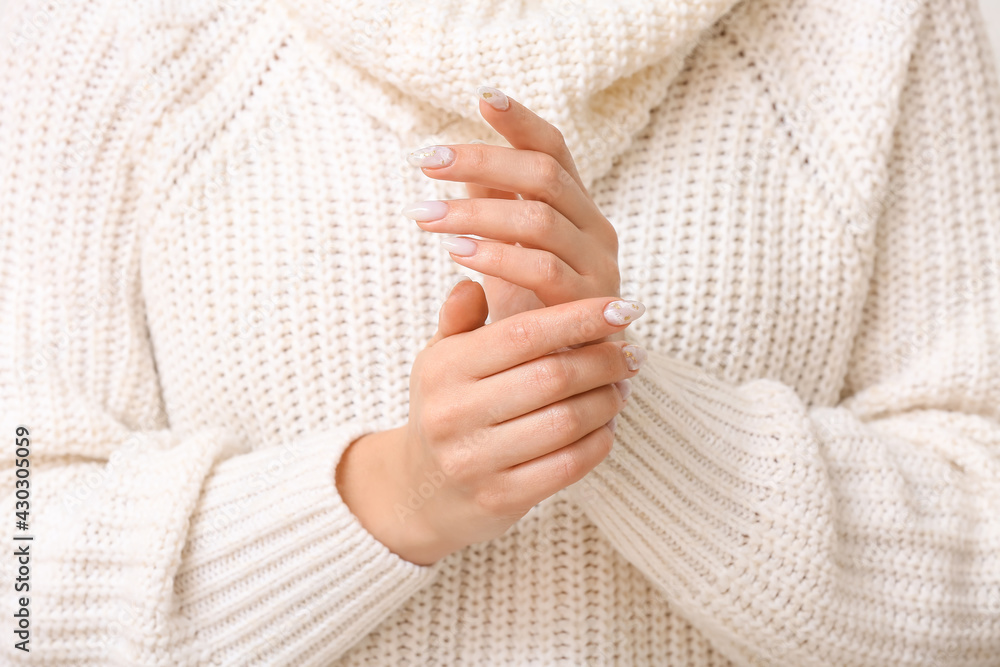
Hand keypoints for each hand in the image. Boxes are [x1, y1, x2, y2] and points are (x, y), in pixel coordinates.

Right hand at [335, 279, 646, 565]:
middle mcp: (454, 413)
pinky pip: (568, 465)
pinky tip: (606, 426)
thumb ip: (460, 318)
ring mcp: (475, 459)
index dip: (579, 317)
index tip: (622, 307)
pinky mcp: (500, 497)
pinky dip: (598, 441)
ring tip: (622, 386)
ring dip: (607, 401)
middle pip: (553, 376)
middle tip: (633, 352)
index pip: (524, 333)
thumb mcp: (440, 359)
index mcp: (444, 368)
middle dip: (605, 360)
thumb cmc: (445, 408)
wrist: (422, 492)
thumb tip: (474, 281)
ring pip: (567, 421)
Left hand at [402, 87, 623, 338]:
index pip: (555, 150)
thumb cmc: (535, 315)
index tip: (483, 96)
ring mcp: (598, 266)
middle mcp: (595, 229)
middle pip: (544, 174)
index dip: (522, 121)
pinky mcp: (589, 305)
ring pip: (539, 218)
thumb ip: (493, 212)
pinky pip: (542, 270)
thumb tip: (460, 169)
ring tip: (424, 215)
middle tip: (426, 160)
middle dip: (481, 161)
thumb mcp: (509, 256)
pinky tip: (455, 253)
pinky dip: (496, 255)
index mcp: (577, 211)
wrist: (570, 385)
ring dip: (475, 212)